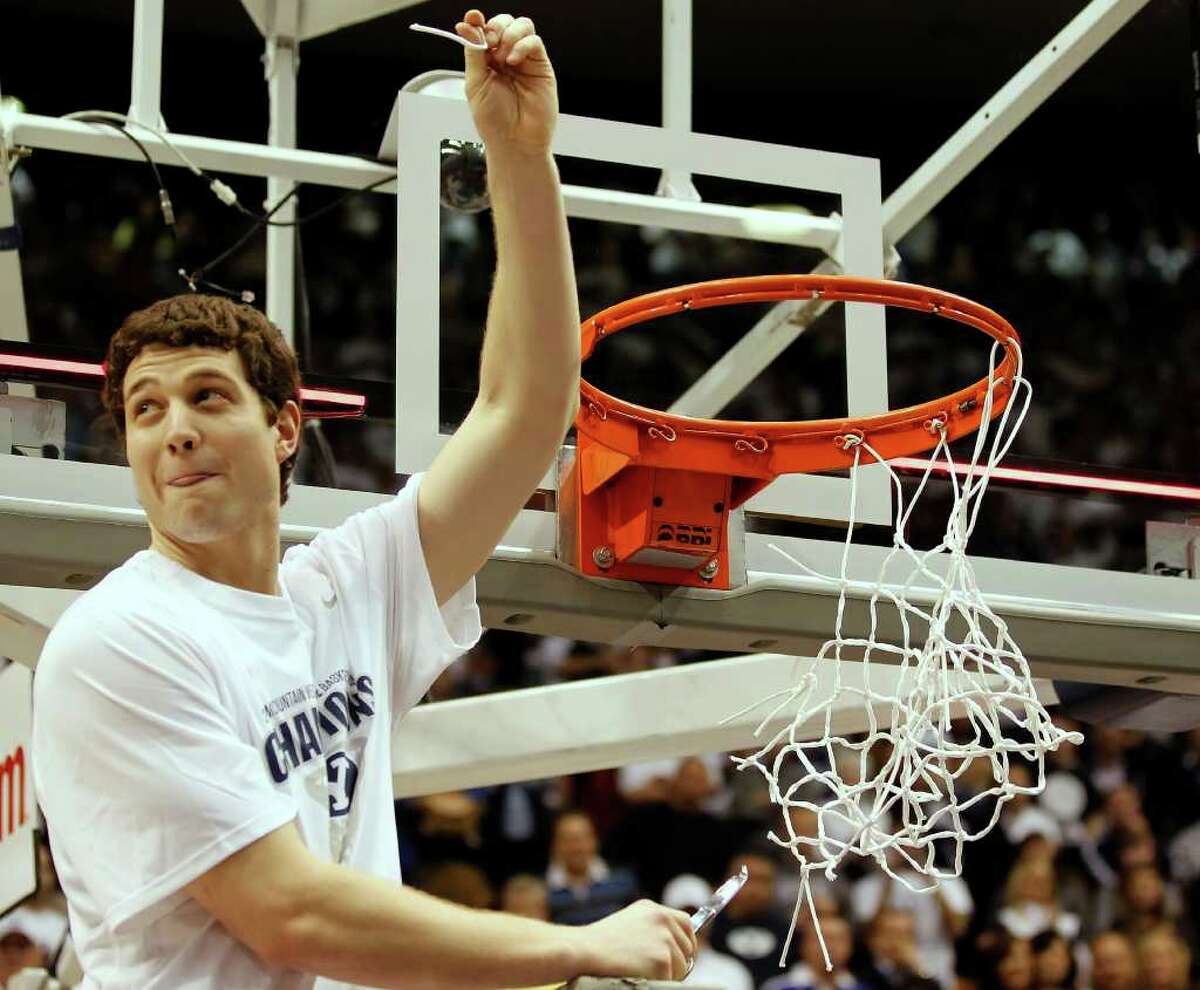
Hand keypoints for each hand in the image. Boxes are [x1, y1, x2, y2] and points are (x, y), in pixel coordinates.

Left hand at [455, 9, 556, 154]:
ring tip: (502, 57)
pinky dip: (522, 45)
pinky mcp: (541, 67)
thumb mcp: (475, 84)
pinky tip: (513, 61)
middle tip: (489, 43)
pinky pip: (534, 42)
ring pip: (522, 26)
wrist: (514, 142)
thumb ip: (473, 53)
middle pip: (504, 23)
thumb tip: (467, 26)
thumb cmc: (494, 122)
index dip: (478, 21)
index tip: (472, 19)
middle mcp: (506, 58)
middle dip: (494, 27)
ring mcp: (525, 61)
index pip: (483, 31)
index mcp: (487, 61)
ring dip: (509, 34)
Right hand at [573, 899, 697, 979]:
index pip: (686, 924)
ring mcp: (664, 939)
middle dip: (677, 961)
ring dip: (668, 974)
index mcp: (654, 909)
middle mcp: (663, 919)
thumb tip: (673, 945)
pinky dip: (657, 982)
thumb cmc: (600, 942)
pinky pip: (671, 980)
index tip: (681, 954)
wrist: (583, 950)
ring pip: (683, 967)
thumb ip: (651, 928)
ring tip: (640, 969)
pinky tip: (638, 974)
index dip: (685, 941)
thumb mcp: (629, 923)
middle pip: (688, 947)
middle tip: (654, 968)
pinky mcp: (662, 961)